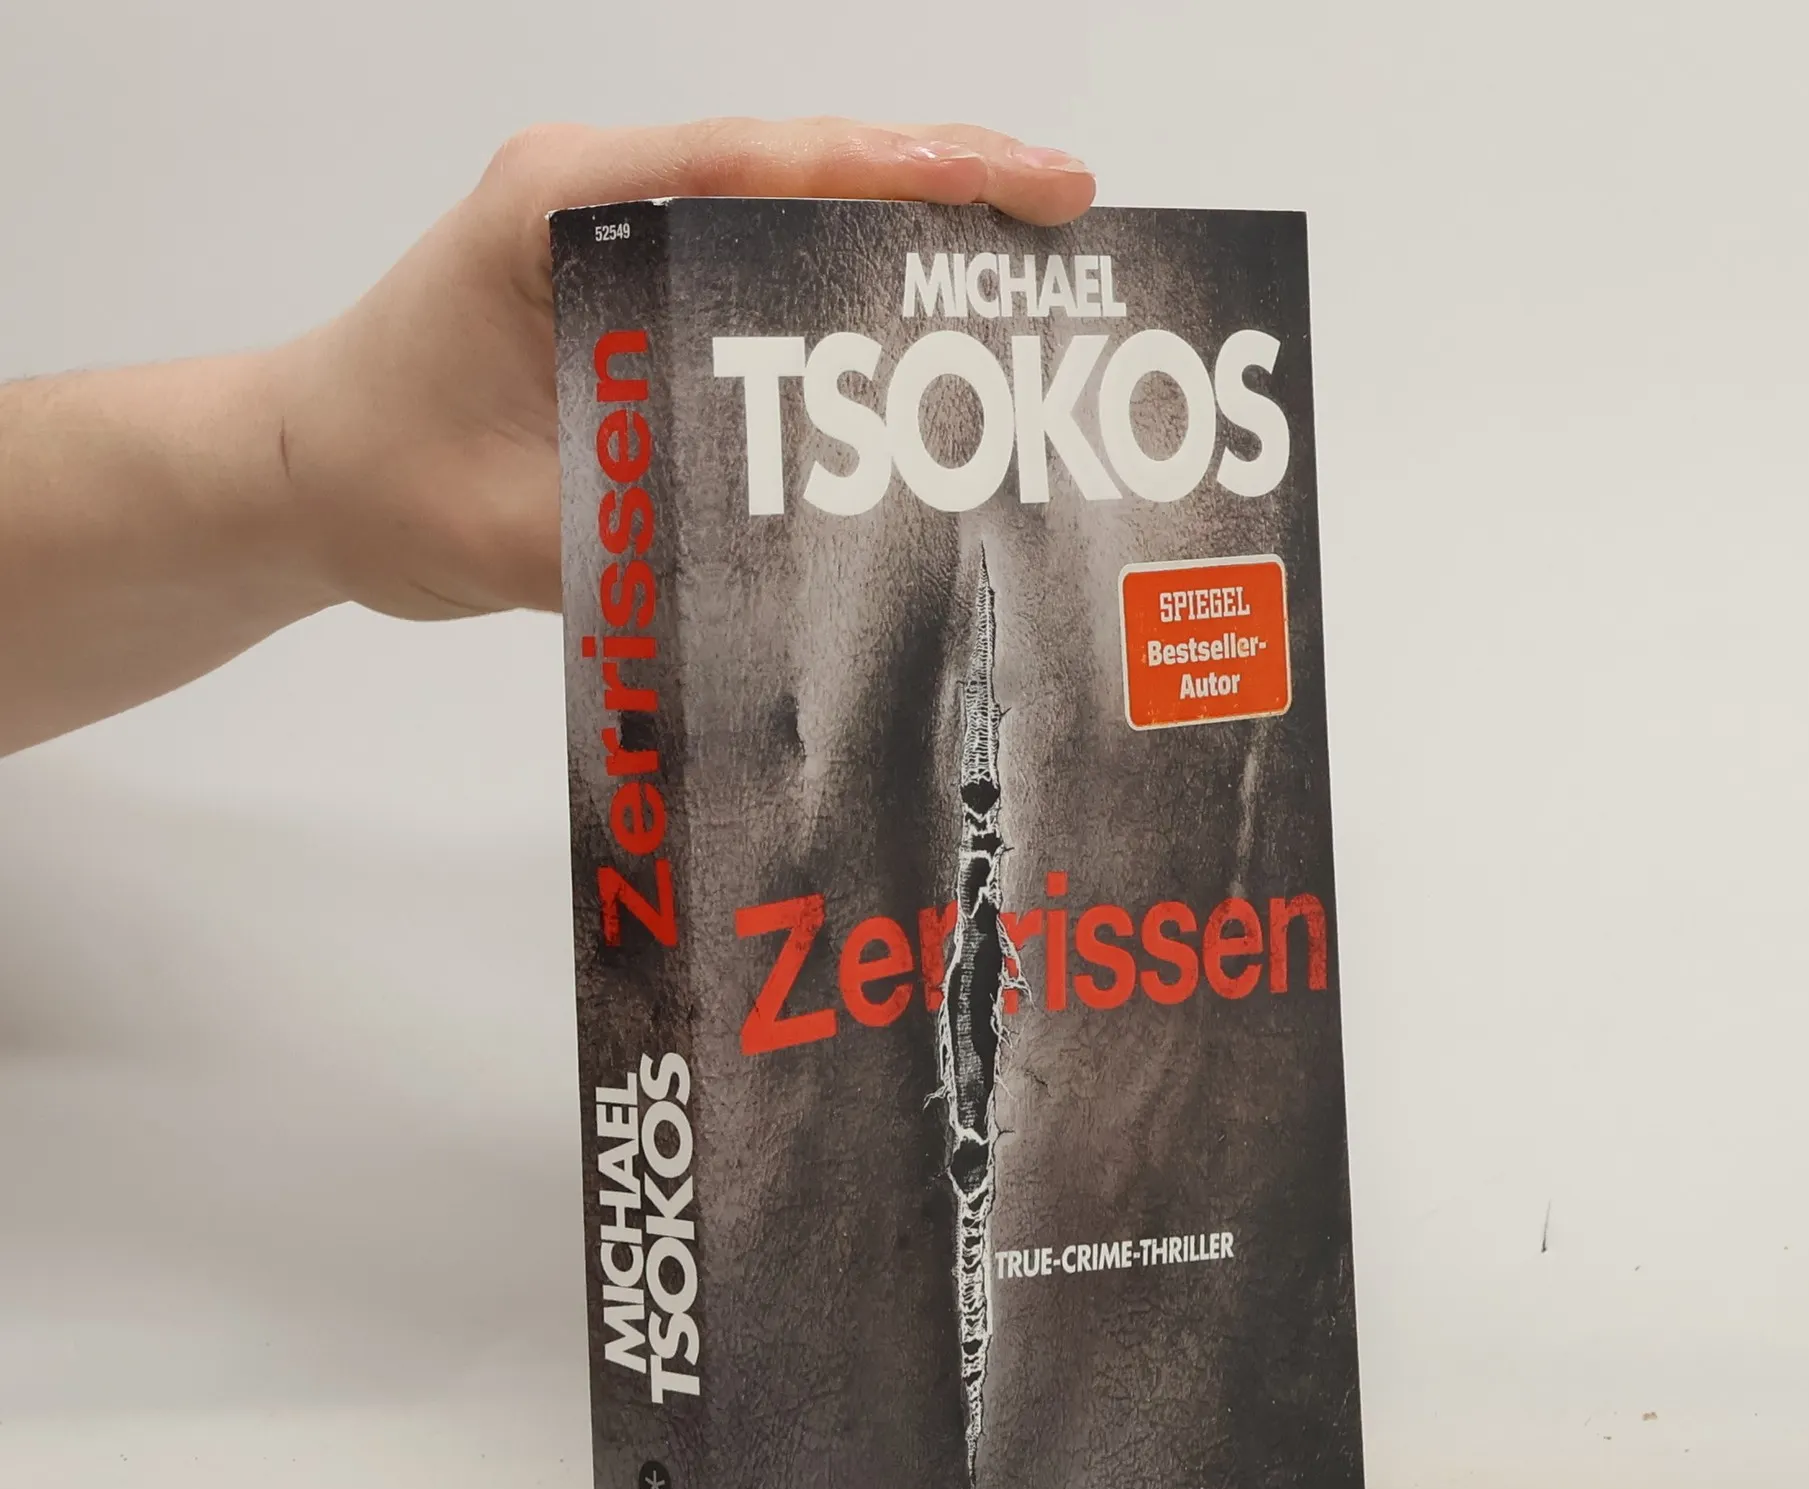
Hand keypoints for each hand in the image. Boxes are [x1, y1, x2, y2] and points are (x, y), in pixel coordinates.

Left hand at [276, 119, 1097, 623]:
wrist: (301, 474)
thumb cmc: (375, 477)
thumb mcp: (507, 528)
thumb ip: (640, 533)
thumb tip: (782, 558)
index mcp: (562, 212)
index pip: (754, 168)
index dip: (894, 173)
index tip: (1007, 184)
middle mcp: (600, 201)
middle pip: (793, 165)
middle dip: (935, 180)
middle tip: (1063, 207)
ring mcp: (617, 239)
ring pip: (784, 210)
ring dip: (901, 227)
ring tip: (1022, 256)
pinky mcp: (630, 293)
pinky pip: (755, 270)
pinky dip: (843, 286)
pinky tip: (918, 326)